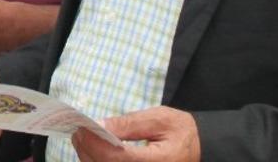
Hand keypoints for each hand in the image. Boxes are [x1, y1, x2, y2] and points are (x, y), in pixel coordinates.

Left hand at [70, 107, 200, 161]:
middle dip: (87, 150)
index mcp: (160, 161)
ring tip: (82, 137)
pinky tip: (93, 149)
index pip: (119, 158)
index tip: (81, 127)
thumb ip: (129, 124)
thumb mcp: (159, 119)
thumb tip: (100, 125)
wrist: (200, 147)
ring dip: (90, 157)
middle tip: (77, 130)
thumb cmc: (182, 130)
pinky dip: (98, 161)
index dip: (96, 144)